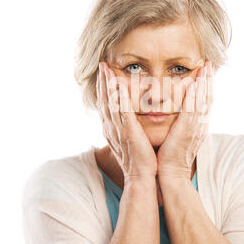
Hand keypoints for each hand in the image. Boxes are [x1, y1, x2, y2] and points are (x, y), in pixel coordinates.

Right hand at [96, 62, 157, 181]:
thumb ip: (130, 131)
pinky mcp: (127, 132)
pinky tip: (117, 82)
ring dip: (107, 84)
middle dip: (102, 81)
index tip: (104, 75)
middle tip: (102, 65)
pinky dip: (117, 95)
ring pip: (110, 102)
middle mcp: (111, 128)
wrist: (141, 179)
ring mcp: (118, 130)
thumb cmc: (141, 162)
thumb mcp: (132, 143)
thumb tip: (132, 123)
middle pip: (104, 100)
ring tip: (106, 68)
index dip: (104, 89)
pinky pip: (121, 109)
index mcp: (113, 131)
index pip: (107, 105)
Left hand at [156, 60, 213, 180]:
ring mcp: (196, 128)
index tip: (206, 71)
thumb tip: (180, 113)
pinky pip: (193, 111)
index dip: (207, 86)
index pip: (205, 101)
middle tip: (208, 63)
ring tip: (204, 67)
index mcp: (198, 125)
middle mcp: (200, 125)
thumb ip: (182, 124)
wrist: (172, 174)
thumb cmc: (172, 156)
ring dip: (204, 83)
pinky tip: (194, 84)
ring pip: (203, 101)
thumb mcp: (180, 136)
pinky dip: (194, 97)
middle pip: (208, 98)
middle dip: (208, 80)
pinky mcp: (187, 132)